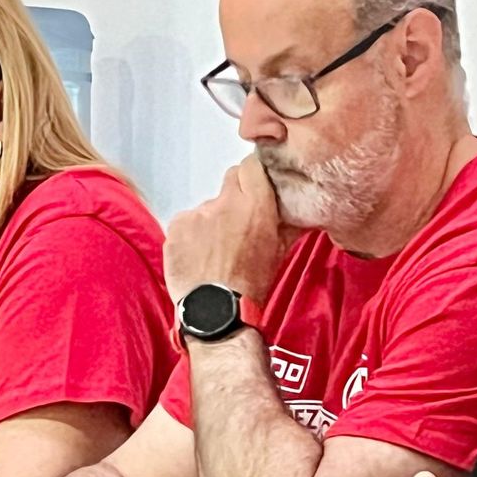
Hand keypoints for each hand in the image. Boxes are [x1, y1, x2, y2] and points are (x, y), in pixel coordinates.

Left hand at [164, 155, 299, 304]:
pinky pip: (186, 222)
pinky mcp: (176, 226)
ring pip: (207, 206)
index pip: (252, 166)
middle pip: (229, 180)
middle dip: (234, 195)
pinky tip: (199, 255)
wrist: (217, 310)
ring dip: (212, 220)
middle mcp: (226, 202)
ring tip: (215, 249)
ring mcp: (197, 213)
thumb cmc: (250, 284)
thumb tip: (301, 213)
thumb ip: (288, 225)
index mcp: (256, 205)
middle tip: (237, 221)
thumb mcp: (279, 252)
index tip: (254, 186)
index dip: (253, 175)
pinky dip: (191, 235)